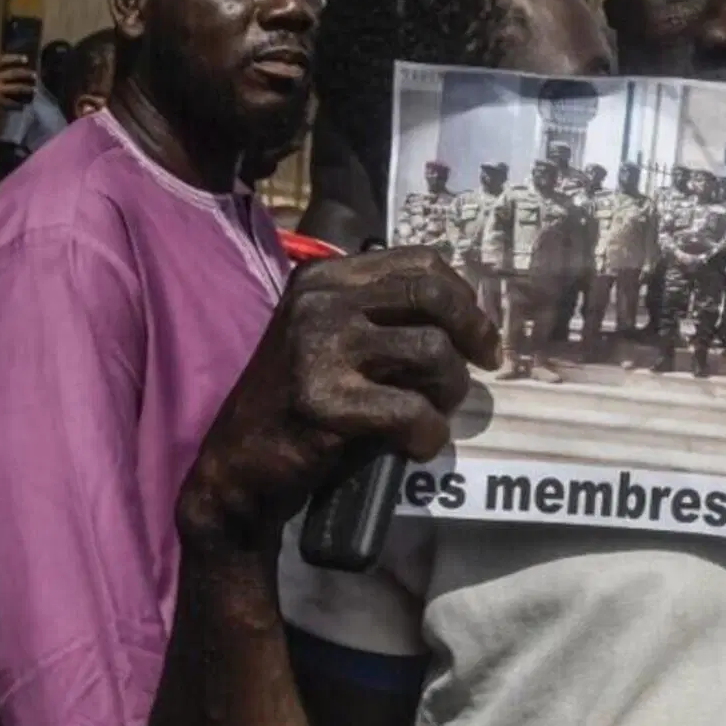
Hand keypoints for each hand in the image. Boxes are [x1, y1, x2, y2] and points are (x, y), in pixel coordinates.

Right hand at [0, 55, 37, 129]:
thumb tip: (7, 75)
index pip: (0, 60)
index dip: (14, 59)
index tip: (25, 59)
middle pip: (14, 73)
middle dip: (27, 74)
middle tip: (35, 75)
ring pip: (18, 88)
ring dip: (28, 89)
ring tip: (35, 90)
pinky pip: (14, 103)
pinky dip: (20, 104)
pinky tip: (24, 105)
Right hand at [177, 249, 500, 550]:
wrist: (239, 464)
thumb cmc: (298, 402)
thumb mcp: (331, 336)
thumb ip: (382, 314)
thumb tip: (468, 313)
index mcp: (325, 279)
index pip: (419, 262)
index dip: (463, 296)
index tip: (477, 330)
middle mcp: (320, 303)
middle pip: (432, 295)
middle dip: (473, 331)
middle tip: (486, 363)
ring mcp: (320, 349)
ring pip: (432, 351)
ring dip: (450, 389)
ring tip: (435, 411)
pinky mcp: (325, 401)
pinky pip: (413, 411)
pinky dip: (428, 434)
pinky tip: (416, 445)